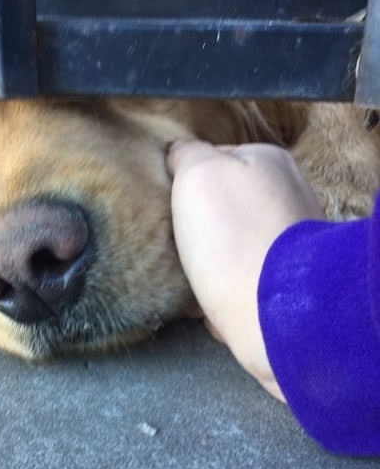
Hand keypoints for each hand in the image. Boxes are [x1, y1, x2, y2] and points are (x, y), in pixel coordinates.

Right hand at [167, 137, 321, 393]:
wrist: (276, 313)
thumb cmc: (233, 235)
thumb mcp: (198, 173)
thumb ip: (188, 155)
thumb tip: (182, 155)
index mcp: (271, 161)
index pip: (218, 159)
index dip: (189, 181)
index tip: (173, 204)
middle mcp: (291, 196)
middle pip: (230, 206)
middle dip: (207, 227)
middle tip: (182, 244)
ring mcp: (295, 244)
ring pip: (238, 248)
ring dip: (216, 264)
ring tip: (196, 279)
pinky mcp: (291, 287)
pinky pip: (247, 285)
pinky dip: (231, 295)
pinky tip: (217, 305)